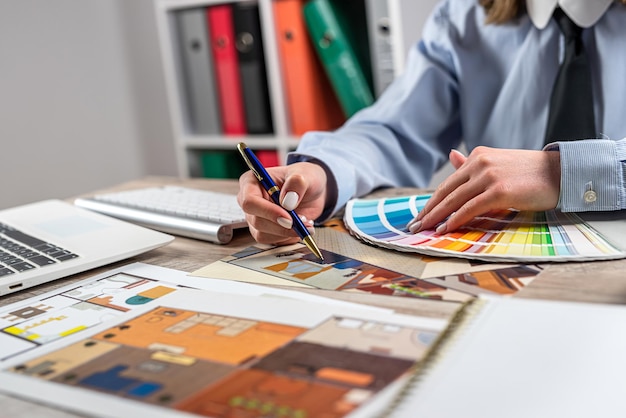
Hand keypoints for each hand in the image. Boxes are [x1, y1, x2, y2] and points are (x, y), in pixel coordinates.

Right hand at [237, 162, 327, 244]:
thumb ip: (297, 182)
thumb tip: (287, 201)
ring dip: (287, 232)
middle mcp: (250, 201)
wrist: (312, 192)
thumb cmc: (304, 178)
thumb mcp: (305, 174)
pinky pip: (272, 241)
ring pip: (263, 234)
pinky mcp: (264, 230)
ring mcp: (256, 217)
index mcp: (252, 182)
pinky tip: (300, 227)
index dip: (268, 211)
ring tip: (305, 222)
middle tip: (302, 222)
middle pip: (256, 221)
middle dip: (280, 226)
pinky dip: (289, 237)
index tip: (288, 217)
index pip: (249, 201)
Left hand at [408, 147, 560, 233]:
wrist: (560, 173)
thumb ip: (472, 165)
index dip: (432, 202)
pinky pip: (470, 208)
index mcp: (478, 156)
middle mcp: (480, 163)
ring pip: (454, 200)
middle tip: (413, 226)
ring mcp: (489, 176)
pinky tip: (445, 228)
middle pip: (446, 192)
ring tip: (424, 230)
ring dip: (436, 218)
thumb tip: (452, 155)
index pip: (448, 184)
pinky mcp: (499, 191)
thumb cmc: (530, 173)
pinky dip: (456, 219)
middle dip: (428, 212)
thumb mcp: (498, 164)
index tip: (419, 216)